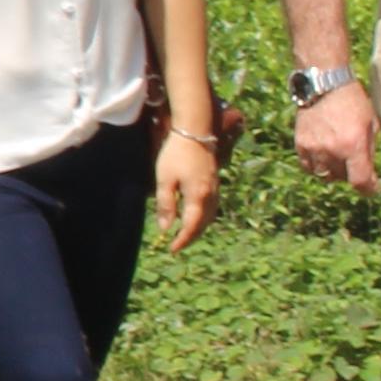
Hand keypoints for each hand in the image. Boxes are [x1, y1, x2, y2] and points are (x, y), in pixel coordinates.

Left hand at [152, 131, 220, 251]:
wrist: (195, 131)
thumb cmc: (176, 154)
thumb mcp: (165, 179)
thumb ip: (166, 204)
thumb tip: (165, 228)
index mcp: (198, 196)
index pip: (191, 226)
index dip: (182, 240)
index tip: (172, 249)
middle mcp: (211, 195)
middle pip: (203, 224)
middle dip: (191, 237)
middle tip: (177, 245)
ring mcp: (215, 189)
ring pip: (210, 217)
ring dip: (199, 228)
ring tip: (185, 235)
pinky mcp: (215, 183)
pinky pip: (212, 207)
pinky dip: (204, 217)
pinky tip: (194, 217)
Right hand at [293, 78, 378, 193]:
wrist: (325, 81)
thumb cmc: (353, 100)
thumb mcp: (371, 123)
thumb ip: (369, 149)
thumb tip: (369, 170)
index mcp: (353, 145)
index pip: (360, 182)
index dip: (369, 189)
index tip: (372, 187)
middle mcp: (332, 150)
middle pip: (342, 178)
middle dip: (351, 173)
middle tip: (354, 160)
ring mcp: (314, 148)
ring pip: (324, 175)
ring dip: (333, 170)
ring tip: (338, 157)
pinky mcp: (300, 143)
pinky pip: (308, 166)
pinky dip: (317, 165)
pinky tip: (323, 154)